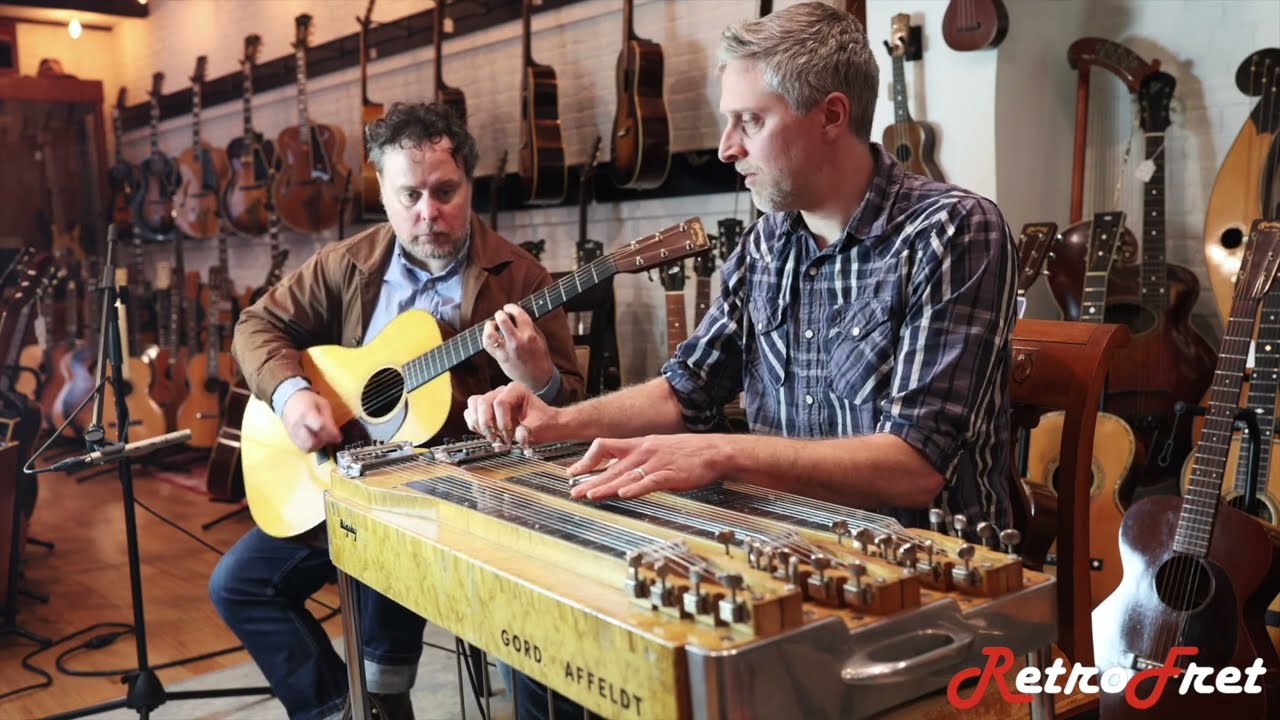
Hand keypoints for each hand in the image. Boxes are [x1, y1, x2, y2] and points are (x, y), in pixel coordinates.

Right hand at [281, 389, 342, 451]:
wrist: (289, 400)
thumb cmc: (308, 400)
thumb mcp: (322, 404)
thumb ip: (329, 420)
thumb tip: (337, 436)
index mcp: (306, 414)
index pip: (319, 427)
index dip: (331, 433)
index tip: (338, 437)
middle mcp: (297, 426)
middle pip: (311, 442)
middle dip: (323, 442)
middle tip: (329, 437)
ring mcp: (293, 434)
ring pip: (307, 448)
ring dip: (317, 446)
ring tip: (322, 438)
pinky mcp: (291, 438)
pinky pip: (302, 448)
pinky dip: (311, 447)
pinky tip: (314, 439)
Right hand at [465, 382, 559, 444]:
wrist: (545, 425)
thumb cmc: (544, 422)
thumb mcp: (540, 427)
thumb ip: (529, 431)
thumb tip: (520, 436)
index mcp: (516, 390)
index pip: (500, 402)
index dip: (502, 422)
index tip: (509, 436)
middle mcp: (502, 392)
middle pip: (482, 402)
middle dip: (487, 423)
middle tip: (495, 438)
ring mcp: (493, 399)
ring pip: (474, 404)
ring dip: (479, 423)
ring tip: (490, 436)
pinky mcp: (487, 410)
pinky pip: (472, 413)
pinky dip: (475, 425)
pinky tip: (486, 434)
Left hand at [482, 304, 553, 391]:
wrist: (537, 377)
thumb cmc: (540, 356)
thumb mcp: (539, 338)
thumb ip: (528, 325)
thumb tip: (515, 314)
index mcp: (529, 335)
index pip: (518, 314)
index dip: (511, 307)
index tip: (509, 307)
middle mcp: (517, 342)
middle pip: (502, 320)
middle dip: (500, 314)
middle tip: (500, 314)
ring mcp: (506, 351)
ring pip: (490, 334)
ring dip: (489, 325)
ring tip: (493, 325)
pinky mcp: (499, 358)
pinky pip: (486, 345)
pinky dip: (486, 337)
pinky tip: (491, 335)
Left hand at [566, 435, 722, 500]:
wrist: (713, 451)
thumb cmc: (686, 452)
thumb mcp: (655, 449)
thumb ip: (635, 460)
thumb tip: (615, 472)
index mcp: (638, 444)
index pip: (604, 446)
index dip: (587, 459)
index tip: (573, 472)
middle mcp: (644, 451)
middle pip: (611, 467)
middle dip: (590, 480)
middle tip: (573, 492)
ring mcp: (657, 463)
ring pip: (626, 475)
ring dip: (606, 486)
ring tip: (590, 495)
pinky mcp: (670, 474)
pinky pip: (650, 481)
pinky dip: (636, 488)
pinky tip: (623, 493)